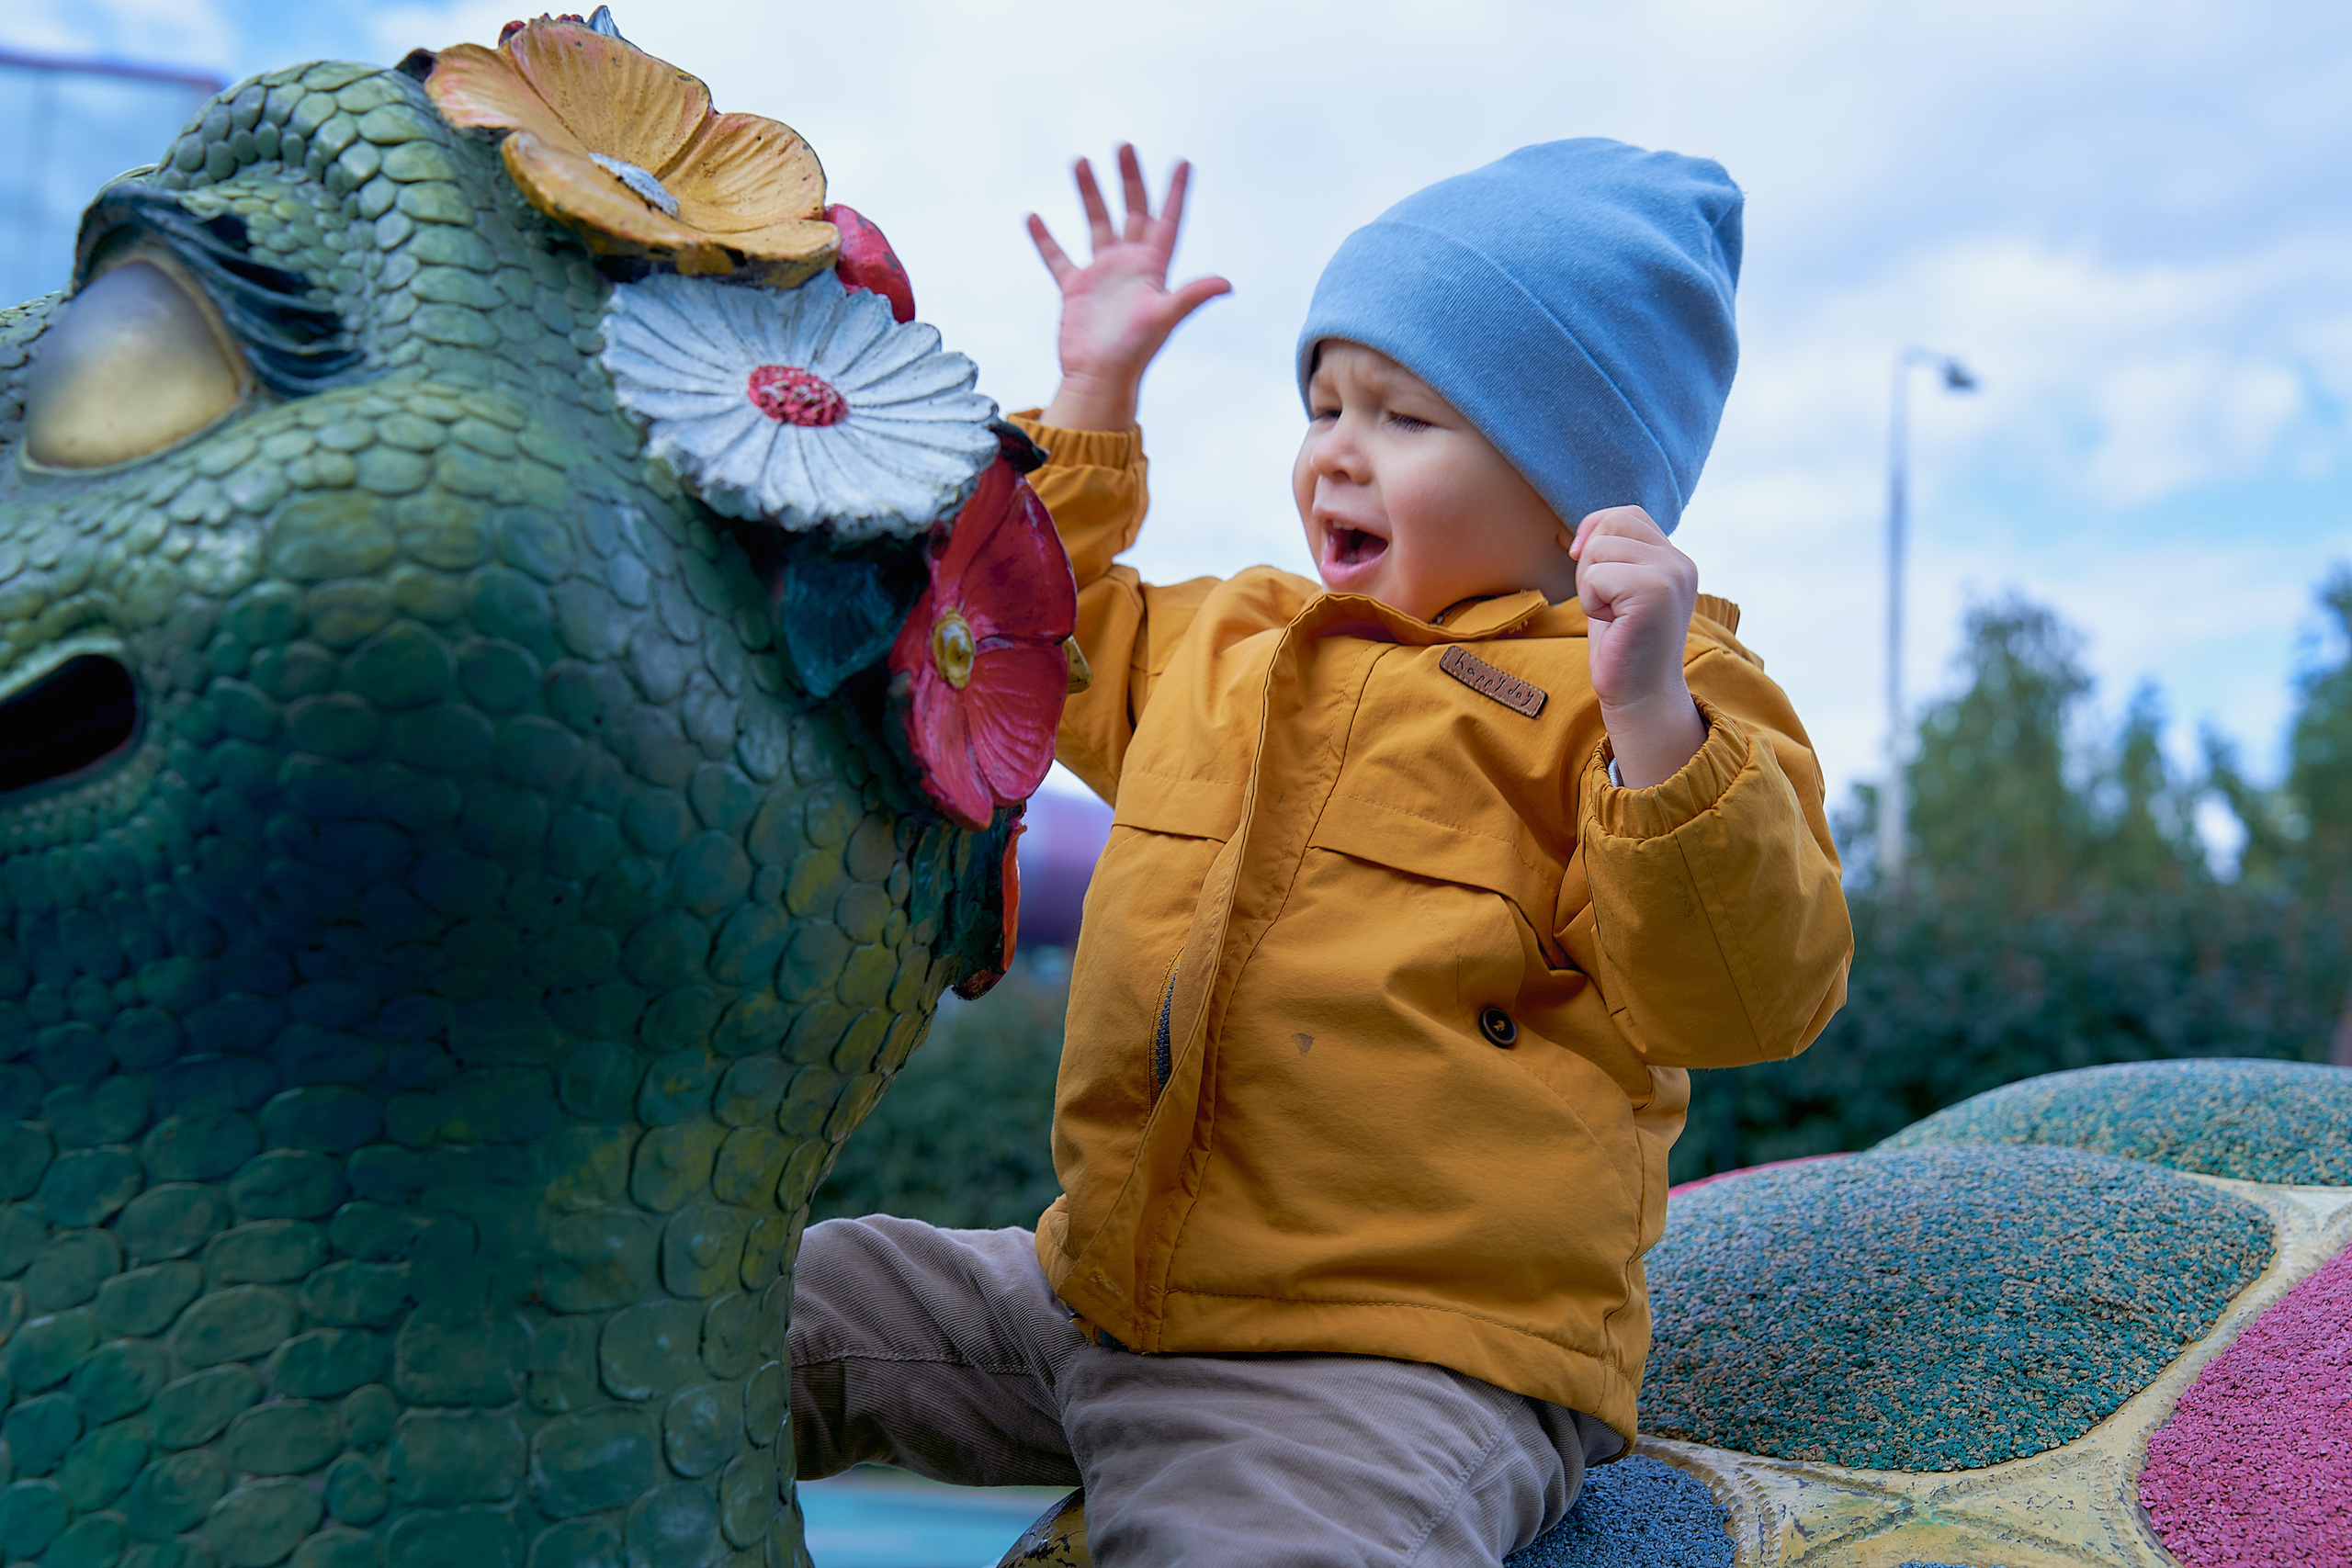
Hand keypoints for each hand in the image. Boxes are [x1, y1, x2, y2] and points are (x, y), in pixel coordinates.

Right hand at [1030, 144, 1229, 430]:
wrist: (1099, 378)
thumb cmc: (1134, 351)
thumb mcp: (1164, 317)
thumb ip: (1192, 295)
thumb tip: (1227, 283)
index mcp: (1154, 268)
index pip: (1168, 221)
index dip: (1176, 192)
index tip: (1183, 162)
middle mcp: (1130, 266)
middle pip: (1132, 211)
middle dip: (1129, 178)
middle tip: (1124, 145)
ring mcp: (1102, 275)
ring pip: (1097, 224)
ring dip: (1089, 194)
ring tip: (1079, 160)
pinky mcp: (1075, 288)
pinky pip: (1058, 257)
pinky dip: (1046, 239)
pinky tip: (1034, 217)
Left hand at [1571, 506, 1706, 788]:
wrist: (1640, 697)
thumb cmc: (1622, 648)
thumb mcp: (1618, 591)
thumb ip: (1615, 556)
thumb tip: (1586, 531)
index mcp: (1674, 559)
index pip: (1626, 514)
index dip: (1596, 532)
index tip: (1589, 569)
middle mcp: (1679, 562)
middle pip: (1611, 523)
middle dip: (1590, 561)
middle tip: (1605, 602)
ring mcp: (1671, 574)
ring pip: (1599, 548)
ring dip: (1589, 585)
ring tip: (1611, 615)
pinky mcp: (1654, 591)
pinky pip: (1596, 575)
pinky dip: (1591, 601)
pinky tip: (1612, 624)